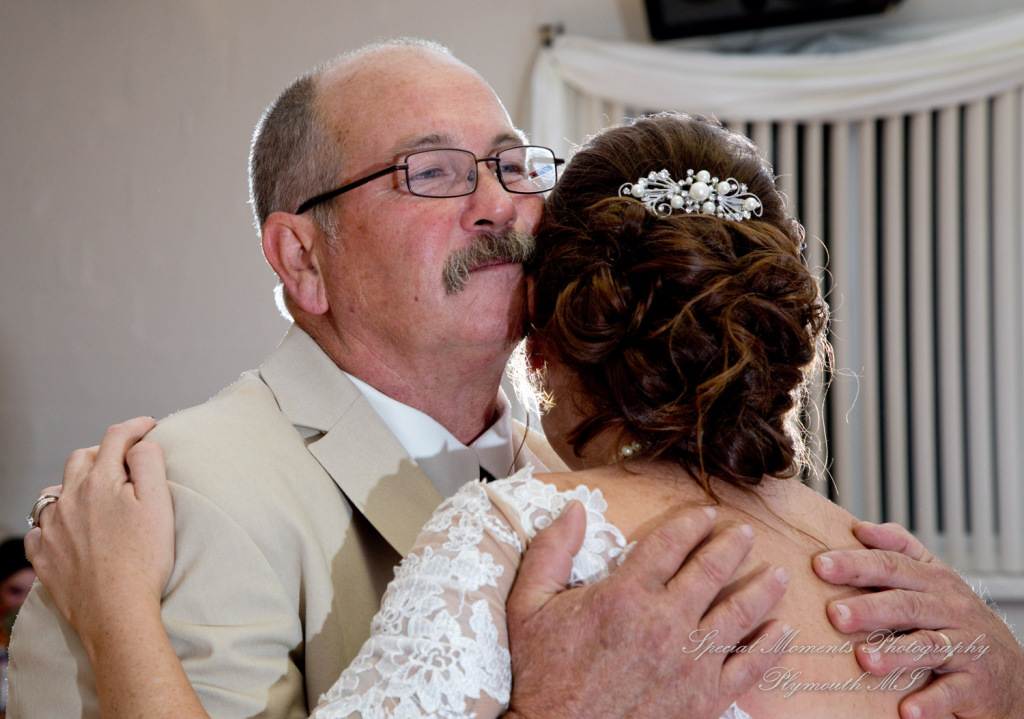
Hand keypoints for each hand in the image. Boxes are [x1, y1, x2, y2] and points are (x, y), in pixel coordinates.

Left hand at [24, 417, 173, 632]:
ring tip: (93, 494)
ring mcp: (51, 529)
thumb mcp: (159, 505)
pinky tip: (69, 529)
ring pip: (55, 490)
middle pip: (81, 458)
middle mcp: (69, 500)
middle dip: (103, 452)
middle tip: (124, 462)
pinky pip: (39, 528)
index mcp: (99, 483)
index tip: (149, 427)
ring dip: (74, 484)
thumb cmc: (144, 560)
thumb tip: (141, 443)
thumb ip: (149, 464)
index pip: (115, 438)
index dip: (135, 427)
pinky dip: (53, 521)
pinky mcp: (43, 557)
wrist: (116, 613)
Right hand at [505, 504, 789, 718]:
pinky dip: (770, 646)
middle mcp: (666, 621)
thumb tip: (573, 508)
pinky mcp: (705, 698)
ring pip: (740, 613)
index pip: (671, 544)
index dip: (692, 524)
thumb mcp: (531, 604)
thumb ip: (551, 551)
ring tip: (776, 574)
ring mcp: (690, 661)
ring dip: (762, 589)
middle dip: (733, 546)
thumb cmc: (543, 674)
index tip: (707, 515)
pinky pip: (749, 667)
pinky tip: (782, 631)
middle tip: (746, 534)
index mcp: (626, 594)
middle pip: (711, 570)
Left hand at [814, 521, 1023, 718]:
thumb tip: (860, 528)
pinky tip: (906, 711)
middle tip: (834, 614)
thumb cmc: (956, 618)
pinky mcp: (975, 683)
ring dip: (895, 653)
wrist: (1008, 670)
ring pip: (928, 646)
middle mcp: (950, 608)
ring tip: (864, 659)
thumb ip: (899, 548)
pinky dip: (930, 702)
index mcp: (933, 579)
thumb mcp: (932, 577)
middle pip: (906, 604)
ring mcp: (965, 646)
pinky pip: (951, 691)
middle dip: (869, 608)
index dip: (856, 563)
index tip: (820, 564)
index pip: (891, 565)